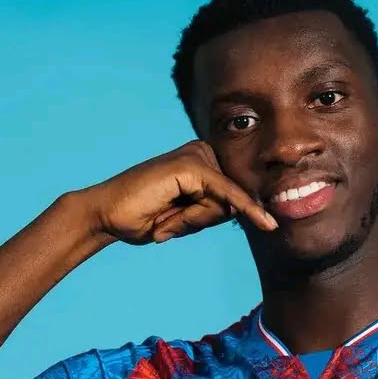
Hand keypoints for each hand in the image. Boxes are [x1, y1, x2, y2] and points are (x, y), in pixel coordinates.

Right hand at [90, 140, 276, 244]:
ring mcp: (196, 155)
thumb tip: (242, 209)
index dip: (235, 217)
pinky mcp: (190, 165)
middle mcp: (202, 152)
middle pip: (232, 200)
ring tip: (163, 218)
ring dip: (196, 222)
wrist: (107, 216)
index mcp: (204, 162)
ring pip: (226, 204)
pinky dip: (225, 212)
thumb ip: (215, 212)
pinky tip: (227, 221)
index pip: (235, 196)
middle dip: (205, 221)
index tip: (271, 226)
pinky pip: (225, 196)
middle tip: (167, 222)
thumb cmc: (145, 218)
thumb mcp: (189, 218)